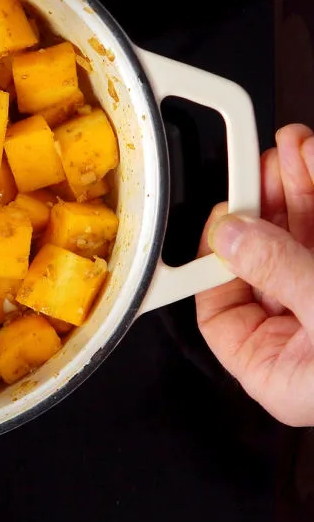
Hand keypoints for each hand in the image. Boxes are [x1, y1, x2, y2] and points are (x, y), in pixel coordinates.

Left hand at [196, 125, 313, 426]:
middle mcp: (304, 342)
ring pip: (301, 242)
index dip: (216, 261)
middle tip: (264, 166)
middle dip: (266, 206)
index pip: (220, 313)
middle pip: (263, 264)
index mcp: (280, 372)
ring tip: (297, 150)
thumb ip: (278, 270)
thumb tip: (232, 236)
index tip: (226, 217)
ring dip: (299, 190)